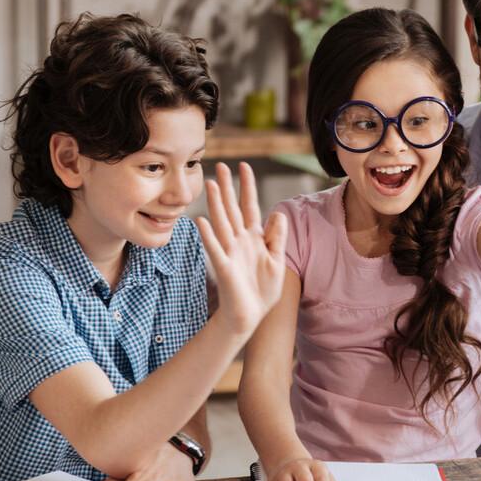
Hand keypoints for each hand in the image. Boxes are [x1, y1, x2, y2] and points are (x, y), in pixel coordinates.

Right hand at [196, 162, 287, 336]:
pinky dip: (208, 235)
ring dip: (216, 203)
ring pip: (222, 222)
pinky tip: (201, 221)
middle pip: (232, 208)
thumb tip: (279, 213)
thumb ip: (278, 237)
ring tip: (211, 183)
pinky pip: (215, 249)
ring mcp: (230, 252)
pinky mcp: (224, 267)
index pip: (250, 206)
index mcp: (254, 238)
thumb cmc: (263, 290)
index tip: (244, 167)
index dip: (247, 187)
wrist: (251, 315)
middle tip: (220, 165)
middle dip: (228, 187)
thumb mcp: (277, 260)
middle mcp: (240, 241)